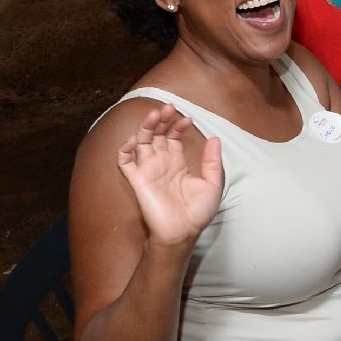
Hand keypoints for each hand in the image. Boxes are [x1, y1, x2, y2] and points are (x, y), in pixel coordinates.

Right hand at [115, 105, 222, 248]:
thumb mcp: (213, 184)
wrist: (182, 233)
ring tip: (154, 115)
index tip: (188, 119)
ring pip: (141, 142)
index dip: (178, 126)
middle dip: (161, 120)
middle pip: (157, 135)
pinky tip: (134, 139)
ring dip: (145, 127)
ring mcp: (148, 170)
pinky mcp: (137, 180)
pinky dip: (125, 149)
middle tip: (168, 108)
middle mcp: (161, 164)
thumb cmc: (197, 213)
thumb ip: (213, 162)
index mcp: (177, 163)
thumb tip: (215, 139)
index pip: (174, 137)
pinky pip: (125, 161)